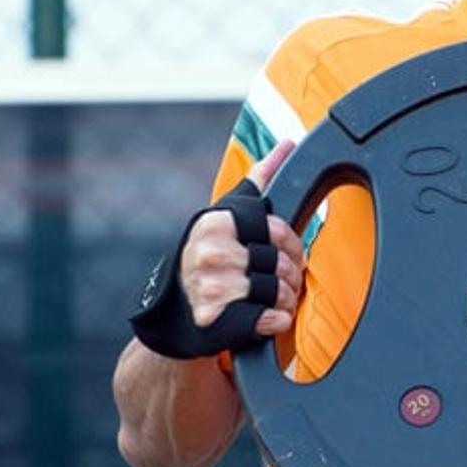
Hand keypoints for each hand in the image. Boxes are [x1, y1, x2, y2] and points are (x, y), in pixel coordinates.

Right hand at [178, 140, 306, 337]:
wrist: (176, 309)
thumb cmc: (210, 256)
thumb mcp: (228, 214)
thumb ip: (260, 179)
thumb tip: (287, 144)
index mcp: (216, 223)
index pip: (279, 230)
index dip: (290, 244)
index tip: (284, 251)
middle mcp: (210, 253)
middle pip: (282, 264)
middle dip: (290, 275)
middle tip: (280, 279)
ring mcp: (212, 288)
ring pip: (279, 293)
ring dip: (285, 300)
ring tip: (272, 298)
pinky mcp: (218, 321)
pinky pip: (271, 320)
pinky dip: (276, 321)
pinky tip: (264, 316)